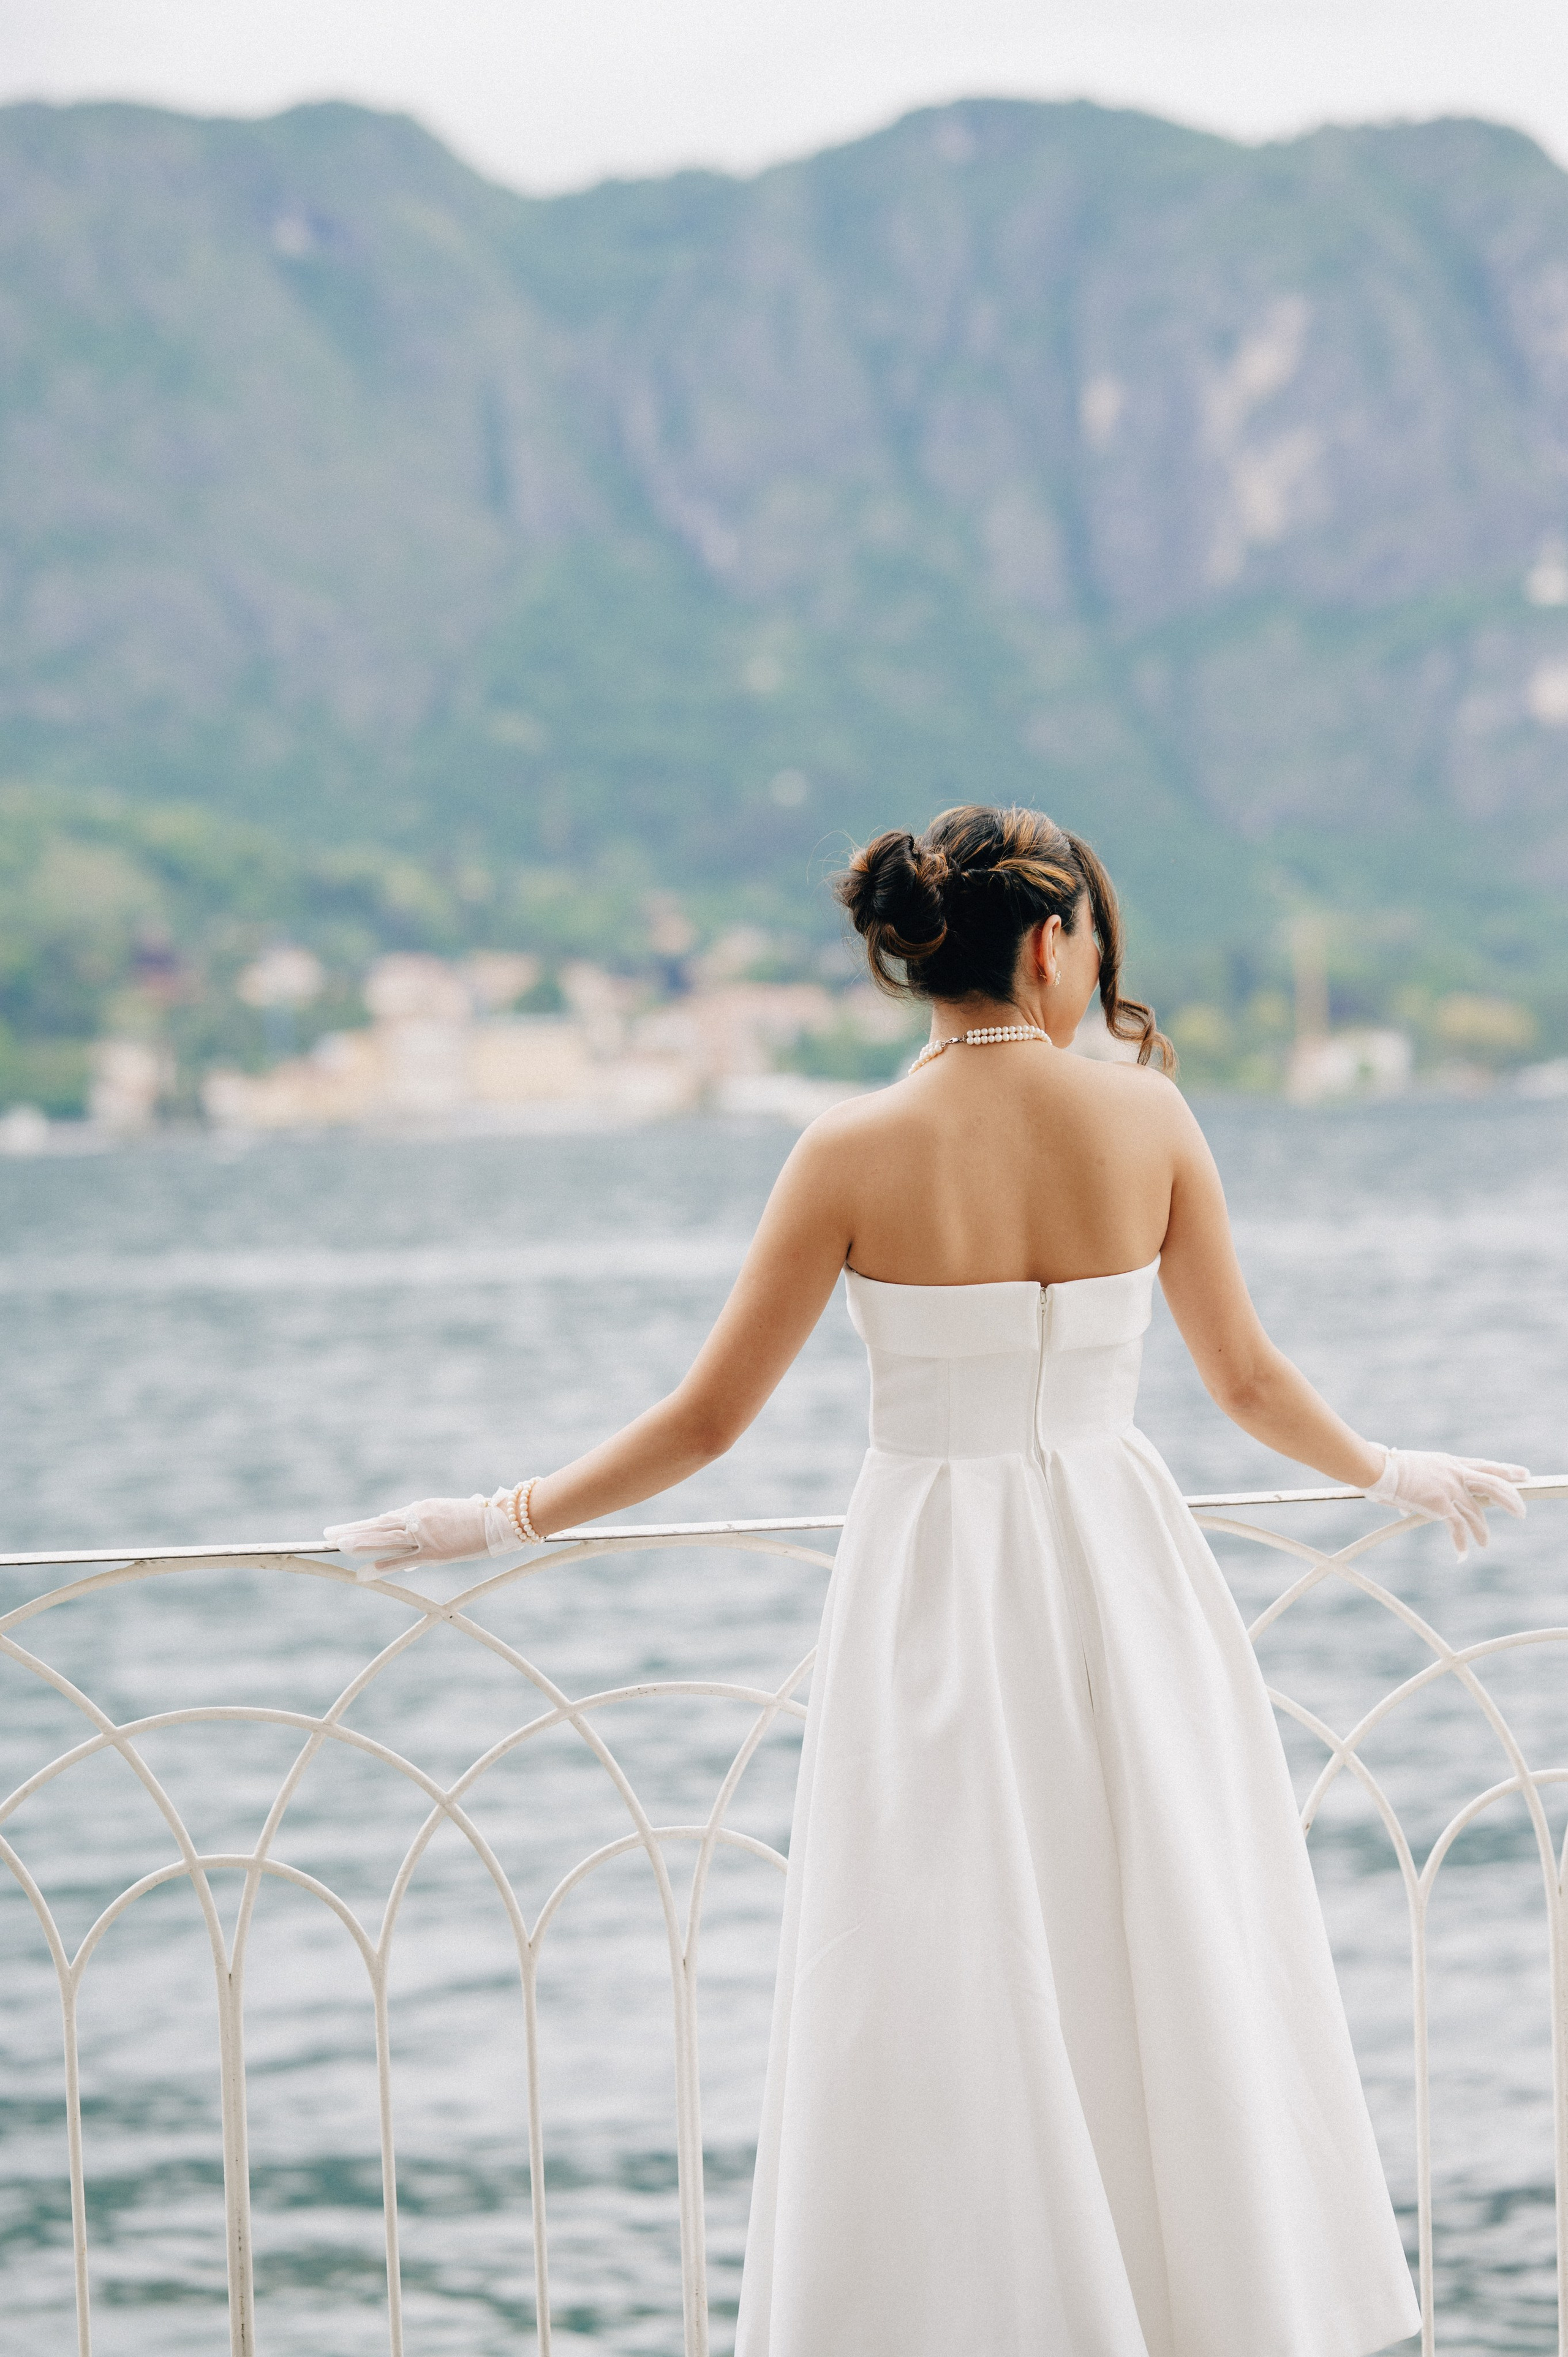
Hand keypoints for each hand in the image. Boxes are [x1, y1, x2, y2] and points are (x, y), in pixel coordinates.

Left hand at [324, 1490, 519, 1579]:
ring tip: (335, 1545)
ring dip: (358, 1542)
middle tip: (328, 1533)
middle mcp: (418, 1518)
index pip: (388, 1518)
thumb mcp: (453, 1518)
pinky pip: (401, 1561)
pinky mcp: (433, 1552)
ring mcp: (424, 1535)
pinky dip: (380, 1567)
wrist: (504, 1519)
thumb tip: (416, 1554)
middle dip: (352, 1530)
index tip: (348, 1529)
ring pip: (383, 1538)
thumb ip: (433, 1531)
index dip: (366, 1525)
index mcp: (423, 1508)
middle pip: (378, 1525)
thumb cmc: (484, 1518)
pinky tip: (361, 1573)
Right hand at [1366, 1447, 1529, 1557]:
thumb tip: (1405, 1506)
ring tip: (1485, 1543)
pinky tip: (1462, 1554)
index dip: (1505, 1470)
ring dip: (1482, 1530)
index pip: (1484, 1465)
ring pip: (1477, 1512)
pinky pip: (1457, 1527)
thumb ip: (1415, 1486)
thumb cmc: (1386, 1467)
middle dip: (1511, 1499)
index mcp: (1449, 1462)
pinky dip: (1460, 1543)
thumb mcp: (1410, 1471)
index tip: (1521, 1474)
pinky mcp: (1440, 1504)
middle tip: (1521, 1511)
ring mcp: (1449, 1488)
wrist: (1378, 1468)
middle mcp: (1454, 1473)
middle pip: (1493, 1485)